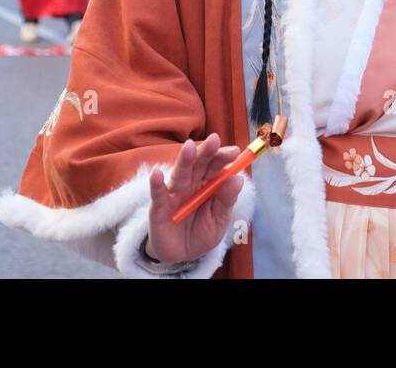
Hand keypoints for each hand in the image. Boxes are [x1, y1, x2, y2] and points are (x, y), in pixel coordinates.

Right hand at [146, 134, 243, 264]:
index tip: (234, 152)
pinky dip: (157, 184)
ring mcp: (174, 194)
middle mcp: (191, 183)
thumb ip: (226, 200)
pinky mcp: (159, 208)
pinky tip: (157, 174)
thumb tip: (238, 179)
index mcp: (208, 183)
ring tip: (189, 147)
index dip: (223, 157)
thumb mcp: (219, 220)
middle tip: (214, 140)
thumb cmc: (202, 232)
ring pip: (180, 174)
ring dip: (184, 161)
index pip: (216, 165)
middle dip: (206, 152)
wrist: (181, 256)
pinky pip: (158, 195)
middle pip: (199, 164)